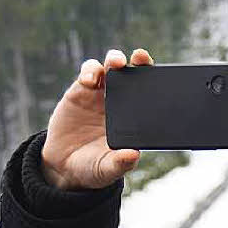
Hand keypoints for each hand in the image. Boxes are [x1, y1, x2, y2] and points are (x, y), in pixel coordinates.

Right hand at [41, 48, 153, 190]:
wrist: (64, 165)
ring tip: (116, 64)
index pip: (150, 96)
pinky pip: (88, 73)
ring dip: (114, 60)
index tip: (163, 77)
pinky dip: (90, 71)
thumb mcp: (107, 170)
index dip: (157, 83)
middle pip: (133, 74)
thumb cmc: (93, 168)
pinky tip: (89, 80)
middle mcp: (121, 103)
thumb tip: (133, 155)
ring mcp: (101, 95)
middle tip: (141, 57)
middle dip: (139, 61)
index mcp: (135, 120)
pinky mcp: (80, 91)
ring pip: (110, 68)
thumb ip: (120, 164)